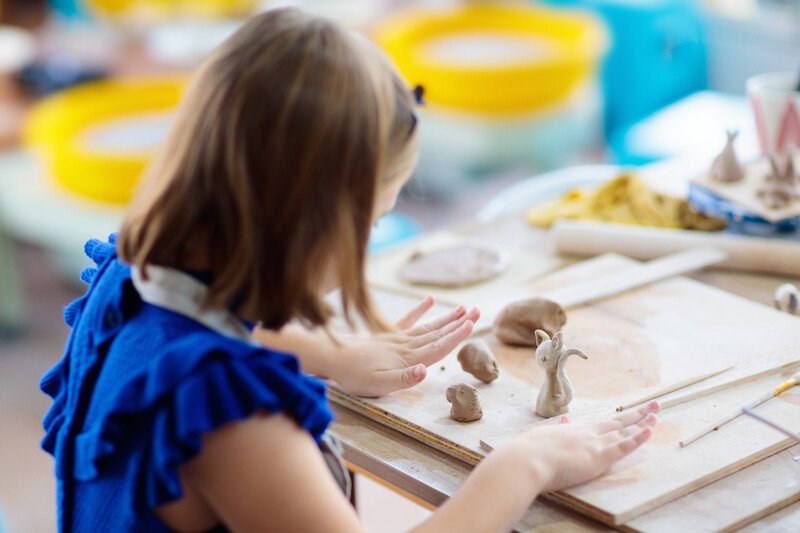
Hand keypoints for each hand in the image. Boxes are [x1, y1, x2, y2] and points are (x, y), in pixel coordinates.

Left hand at [329, 297, 480, 396]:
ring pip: (428, 326)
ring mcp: (395, 338)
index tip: (472, 324)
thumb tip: (426, 371)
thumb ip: (404, 378)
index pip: (438, 347)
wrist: (330, 356)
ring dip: (447, 318)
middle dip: (459, 323)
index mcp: (408, 359)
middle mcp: (405, 345)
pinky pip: (406, 320)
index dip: (456, 337)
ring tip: (464, 308)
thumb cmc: (354, 376)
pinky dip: (419, 310)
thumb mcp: (379, 385)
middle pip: (438, 333)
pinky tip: (429, 299)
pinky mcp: (385, 334)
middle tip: (479, 311)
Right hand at [496, 402, 658, 493]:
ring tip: (657, 413)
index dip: (620, 417)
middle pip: (619, 421)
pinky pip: (624, 446)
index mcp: (576, 428)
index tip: (632, 410)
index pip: (604, 421)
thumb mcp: (546, 435)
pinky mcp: (599, 456)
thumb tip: (565, 419)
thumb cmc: (531, 451)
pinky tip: (651, 429)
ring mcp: (595, 443)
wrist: (528, 459)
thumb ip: (559, 428)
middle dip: (638, 413)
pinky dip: (639, 438)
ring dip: (643, 422)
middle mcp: (589, 432)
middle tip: (654, 404)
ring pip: (625, 430)